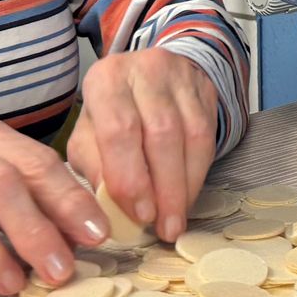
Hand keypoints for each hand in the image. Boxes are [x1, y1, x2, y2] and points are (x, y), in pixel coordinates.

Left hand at [67, 49, 218, 244]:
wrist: (146, 76)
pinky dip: (198, 174)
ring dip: (184, 186)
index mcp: (106, 79)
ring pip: (191, 136)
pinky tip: (187, 197)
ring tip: (175, 220)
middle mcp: (145, 70)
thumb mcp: (88, 136)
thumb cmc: (110, 114)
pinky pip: (208, 136)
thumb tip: (109, 205)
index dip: (131, 177)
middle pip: (161, 133)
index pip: (120, 130)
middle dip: (164, 188)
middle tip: (162, 226)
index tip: (139, 215)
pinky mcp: (205, 88)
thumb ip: (94, 166)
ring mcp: (180, 76)